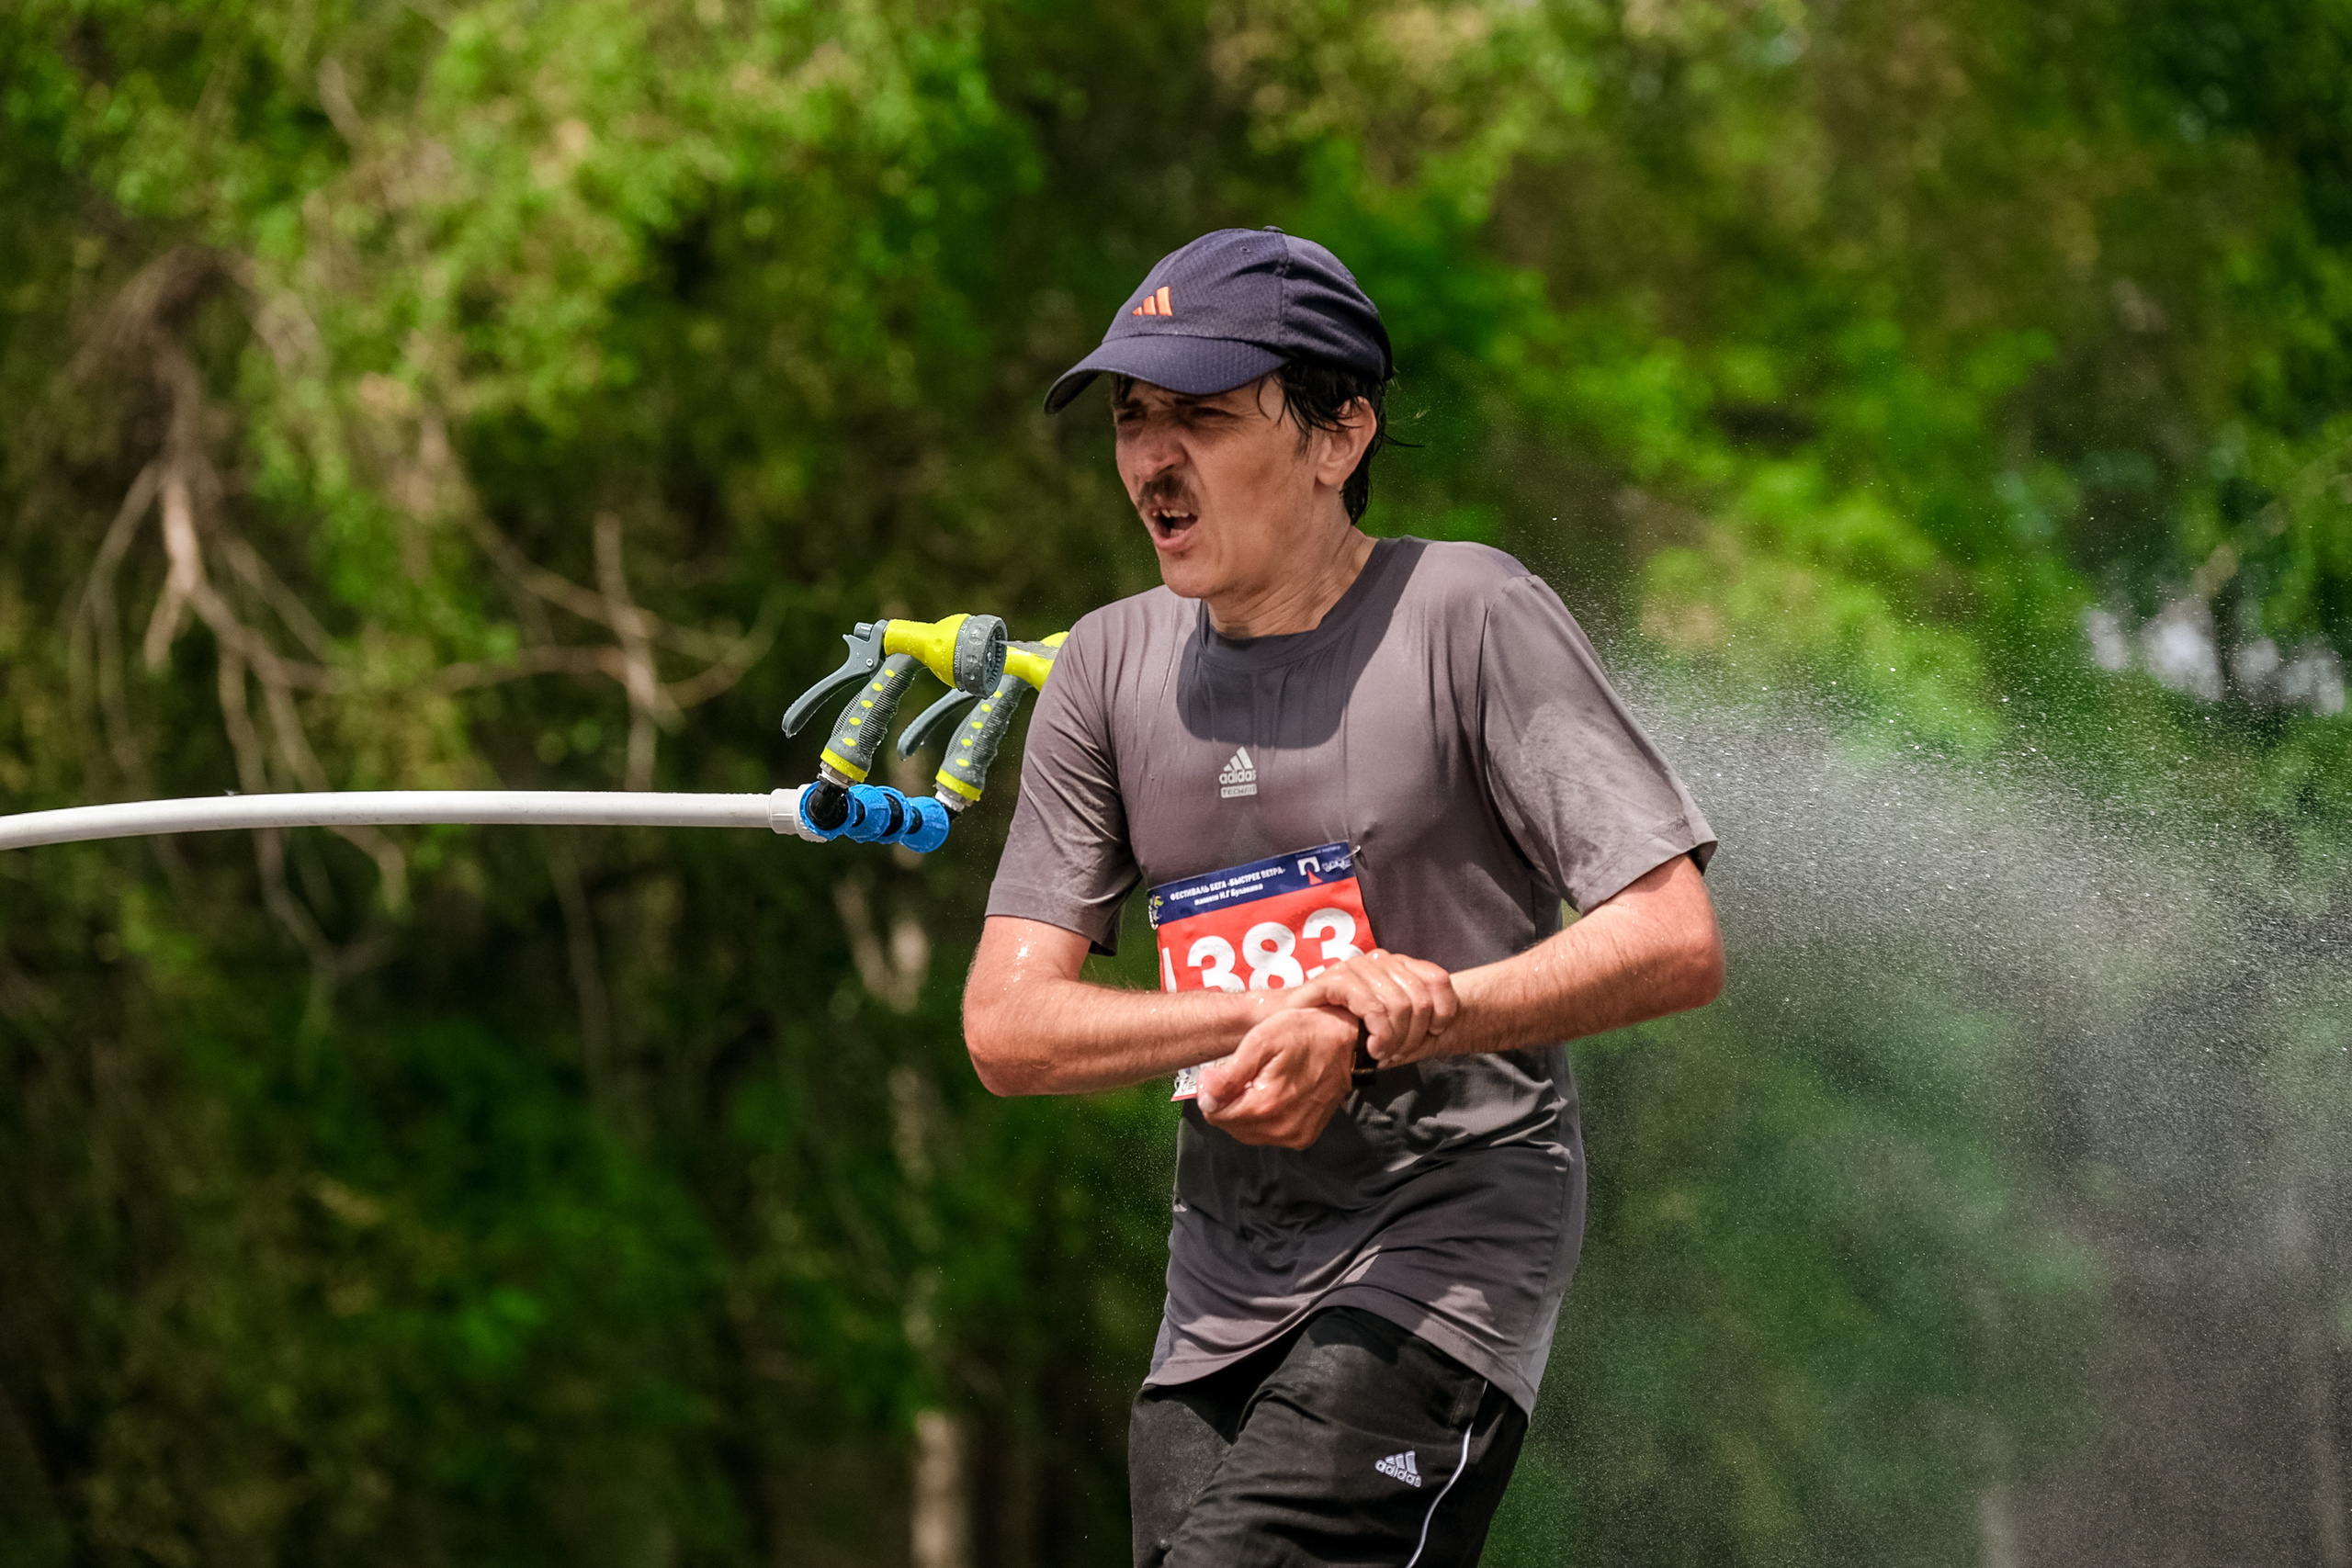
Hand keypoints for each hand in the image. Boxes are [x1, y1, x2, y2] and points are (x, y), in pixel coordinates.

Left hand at [1197, 1004, 1358, 1148]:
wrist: (1346, 1041)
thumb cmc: (1305, 1033)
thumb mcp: (1261, 1040)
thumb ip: (1230, 1074)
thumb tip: (1206, 1099)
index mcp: (1267, 1104)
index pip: (1216, 1114)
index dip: (1210, 1092)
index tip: (1217, 1073)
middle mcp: (1282, 1127)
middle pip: (1229, 1125)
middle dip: (1226, 1102)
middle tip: (1237, 1075)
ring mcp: (1295, 1135)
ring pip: (1247, 1133)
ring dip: (1242, 1111)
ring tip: (1255, 1082)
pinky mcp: (1304, 1136)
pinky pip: (1268, 1135)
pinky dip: (1261, 1118)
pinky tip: (1269, 1094)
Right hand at [1291, 948, 1456, 1066]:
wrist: (1296, 1024)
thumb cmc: (1346, 1025)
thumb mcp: (1390, 1021)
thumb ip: (1415, 1016)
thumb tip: (1443, 1026)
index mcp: (1398, 965)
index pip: (1438, 979)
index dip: (1444, 1011)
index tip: (1433, 1034)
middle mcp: (1380, 959)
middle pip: (1420, 999)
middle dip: (1414, 1035)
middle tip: (1398, 1053)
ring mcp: (1358, 966)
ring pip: (1399, 1006)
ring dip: (1396, 1039)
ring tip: (1383, 1053)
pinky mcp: (1337, 979)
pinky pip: (1374, 1009)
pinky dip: (1380, 1034)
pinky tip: (1372, 1049)